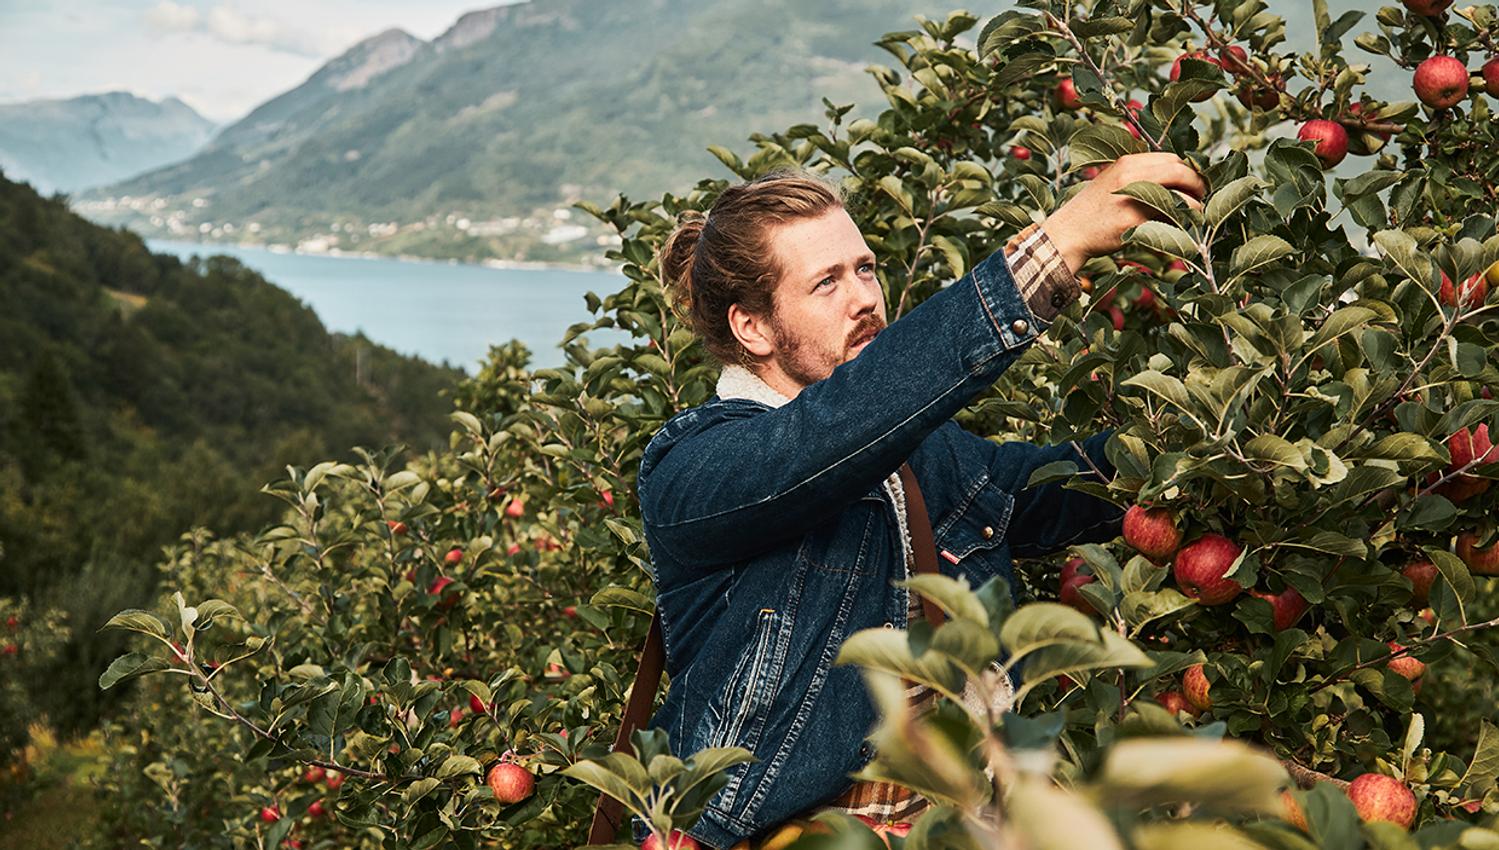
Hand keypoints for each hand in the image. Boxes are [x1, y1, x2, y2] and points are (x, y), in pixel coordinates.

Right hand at [1038, 152, 1207, 275]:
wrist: (1067, 233)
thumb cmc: (1092, 211)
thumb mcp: (1113, 182)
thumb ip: (1140, 177)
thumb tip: (1176, 179)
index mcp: (1127, 162)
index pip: (1172, 159)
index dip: (1189, 170)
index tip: (1194, 184)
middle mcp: (1131, 175)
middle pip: (1180, 171)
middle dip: (1198, 184)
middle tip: (1202, 198)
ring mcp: (1132, 197)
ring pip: (1180, 196)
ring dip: (1195, 206)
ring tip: (1197, 215)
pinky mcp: (1133, 221)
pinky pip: (1168, 220)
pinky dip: (1181, 225)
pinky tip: (1183, 230)